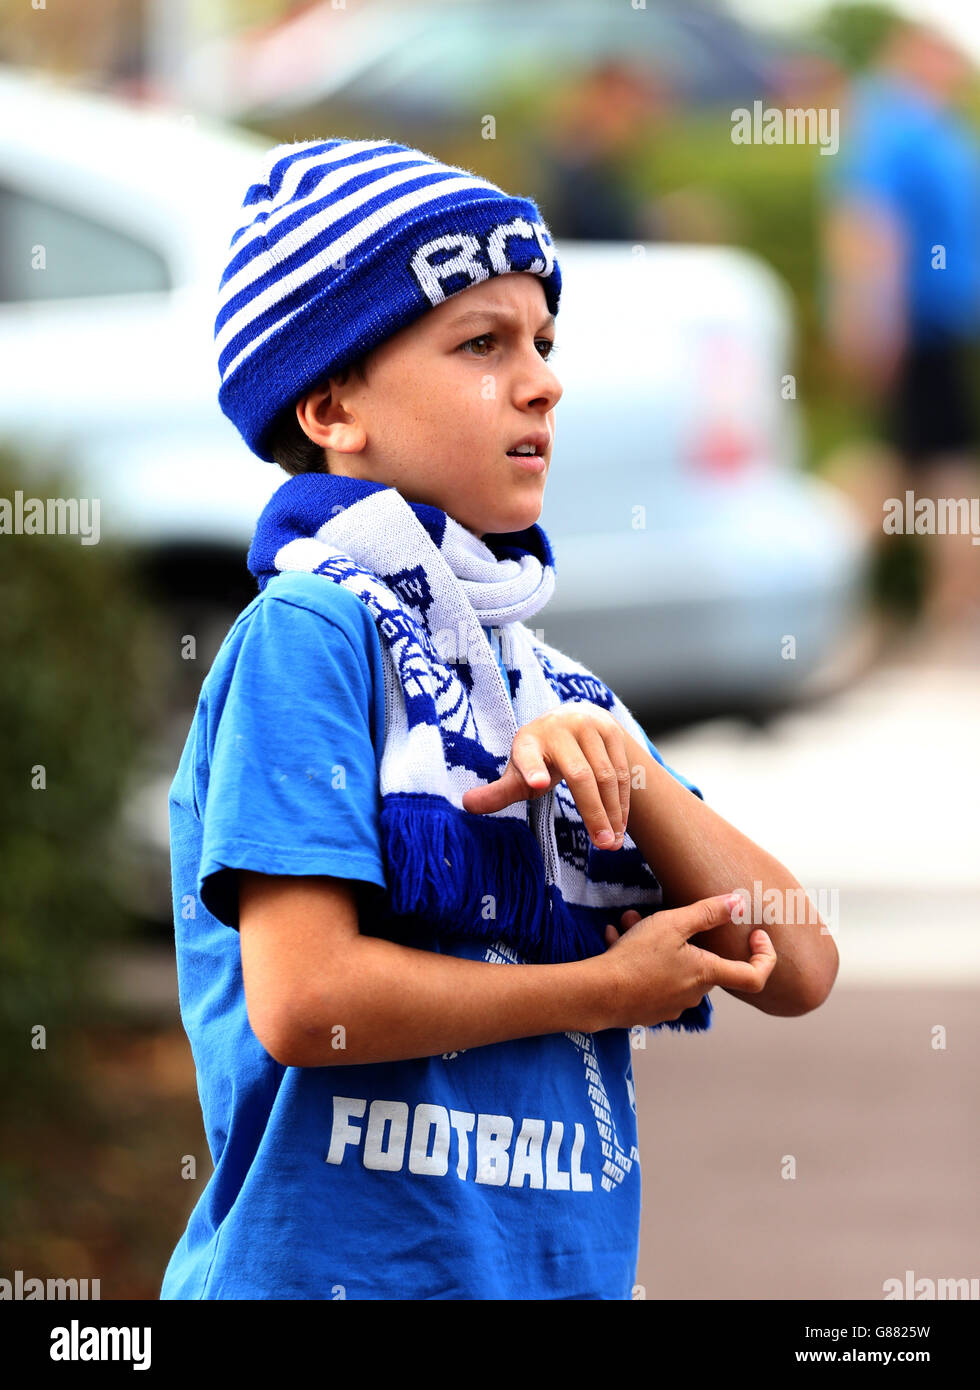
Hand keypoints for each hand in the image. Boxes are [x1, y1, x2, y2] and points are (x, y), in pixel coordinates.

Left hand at [461, 703, 630, 849]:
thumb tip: (466, 806)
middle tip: (604, 845)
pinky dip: (623, 801)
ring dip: (613, 812)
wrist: (574, 718)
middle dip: (593, 812)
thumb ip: (498, 792)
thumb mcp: (518, 772)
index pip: (527, 756)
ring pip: (607, 776)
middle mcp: (558, 729)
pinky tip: (620, 824)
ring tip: (613, 841)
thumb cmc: (540, 755)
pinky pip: (623, 771)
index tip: (537, 784)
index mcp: (528, 741)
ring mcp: (588, 726)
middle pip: (580, 775)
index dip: (532, 770)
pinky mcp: (612, 730)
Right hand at [599, 894, 776, 1028]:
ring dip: (654, 943)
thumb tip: (739, 902)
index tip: (756, 936)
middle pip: (702, 962)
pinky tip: (616, 940)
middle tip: (656, 916)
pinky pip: (652, 978)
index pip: (754, 976)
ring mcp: (670, 1005)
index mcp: (707, 974)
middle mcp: (693, 994)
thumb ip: (707, 912)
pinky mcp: (648, 1009)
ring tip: (627, 924)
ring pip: (672, 966)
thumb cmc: (637, 959)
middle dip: (683, 935)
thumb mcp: (672, 924)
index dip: (764, 956)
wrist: (597, 994)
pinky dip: (640, 959)